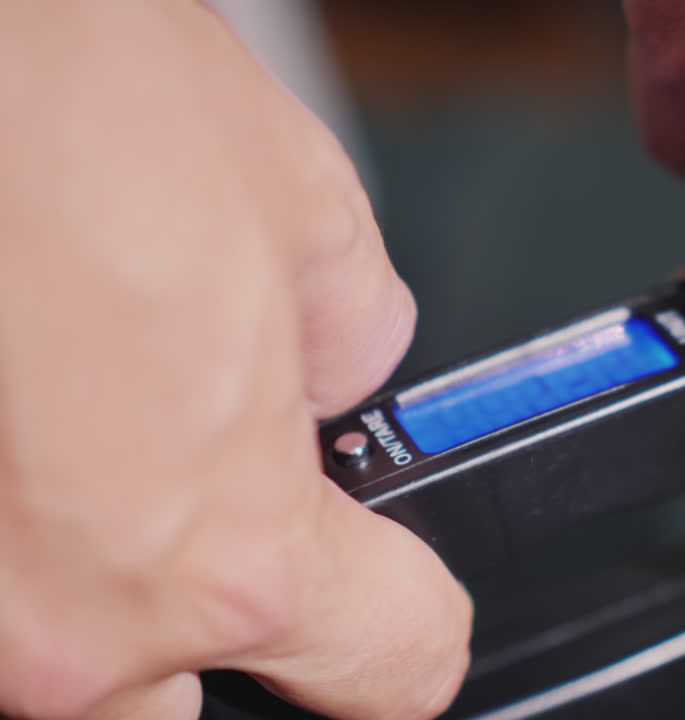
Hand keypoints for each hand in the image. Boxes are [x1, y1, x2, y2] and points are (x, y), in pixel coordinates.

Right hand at [0, 4, 467, 718]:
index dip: (413, 617)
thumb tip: (344, 373)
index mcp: (233, 555)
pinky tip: (26, 420)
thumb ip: (352, 339)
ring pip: (65, 671)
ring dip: (98, 580)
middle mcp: (75, 626)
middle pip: (201, 702)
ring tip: (91, 434)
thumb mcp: (302, 215)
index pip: (392, 661)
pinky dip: (11, 530)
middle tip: (208, 489)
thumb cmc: (68, 108)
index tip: (405, 595)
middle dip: (223, 606)